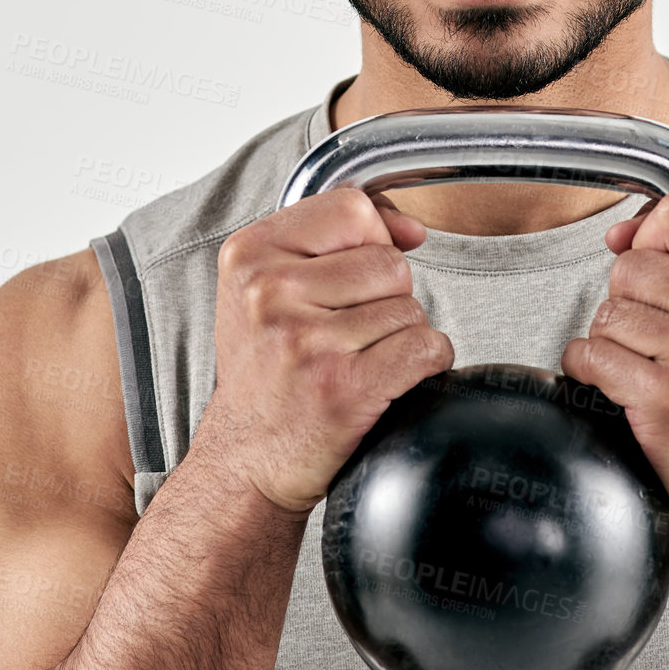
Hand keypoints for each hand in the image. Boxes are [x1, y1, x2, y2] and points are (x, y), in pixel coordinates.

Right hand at [197, 188, 454, 515]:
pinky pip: (425, 348)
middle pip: (389, 262)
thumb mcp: (270, 288)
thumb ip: (335, 239)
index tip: (350, 279)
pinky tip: (384, 380)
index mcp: (248, 255)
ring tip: (354, 361)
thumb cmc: (265, 372)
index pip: (352, 207)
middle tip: (343, 335)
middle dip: (384, 299)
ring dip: (398, 337)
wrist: (243, 462)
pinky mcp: (342, 387)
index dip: (369, 240)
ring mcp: (306, 341)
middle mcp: (270, 293)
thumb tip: (411, 229)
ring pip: (410, 308)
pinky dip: (423, 365)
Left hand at [560, 189, 668, 543]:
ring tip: (656, 366)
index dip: (654, 238)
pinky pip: (592, 355)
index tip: (665, 275)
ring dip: (616, 341)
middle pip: (632, 265)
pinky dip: (592, 370)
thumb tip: (619, 234)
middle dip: (634, 302)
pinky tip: (628, 386)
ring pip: (608, 311)